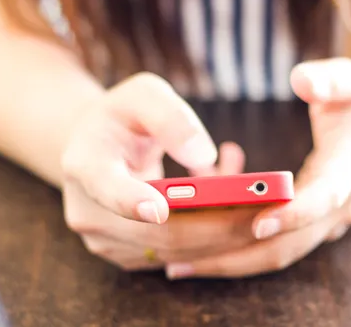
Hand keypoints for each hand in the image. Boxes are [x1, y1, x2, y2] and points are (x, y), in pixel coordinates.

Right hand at [61, 72, 254, 270]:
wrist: (100, 145)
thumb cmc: (125, 115)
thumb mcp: (144, 95)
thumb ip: (170, 117)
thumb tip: (203, 155)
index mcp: (85, 164)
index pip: (107, 189)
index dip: (132, 202)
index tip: (162, 208)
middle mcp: (88, 211)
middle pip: (156, 233)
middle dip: (216, 226)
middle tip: (266, 211)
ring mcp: (106, 240)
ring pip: (174, 252)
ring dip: (224, 235)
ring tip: (265, 208)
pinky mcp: (128, 254)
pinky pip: (177, 254)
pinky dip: (214, 238)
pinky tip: (241, 213)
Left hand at [165, 59, 350, 278]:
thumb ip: (329, 79)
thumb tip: (302, 81)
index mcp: (348, 169)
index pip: (323, 198)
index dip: (293, 213)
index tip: (256, 223)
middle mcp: (340, 207)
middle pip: (289, 245)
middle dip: (237, 255)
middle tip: (181, 260)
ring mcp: (328, 223)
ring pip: (279, 254)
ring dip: (230, 263)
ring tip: (177, 266)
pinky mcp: (315, 227)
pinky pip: (277, 247)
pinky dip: (241, 253)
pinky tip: (201, 249)